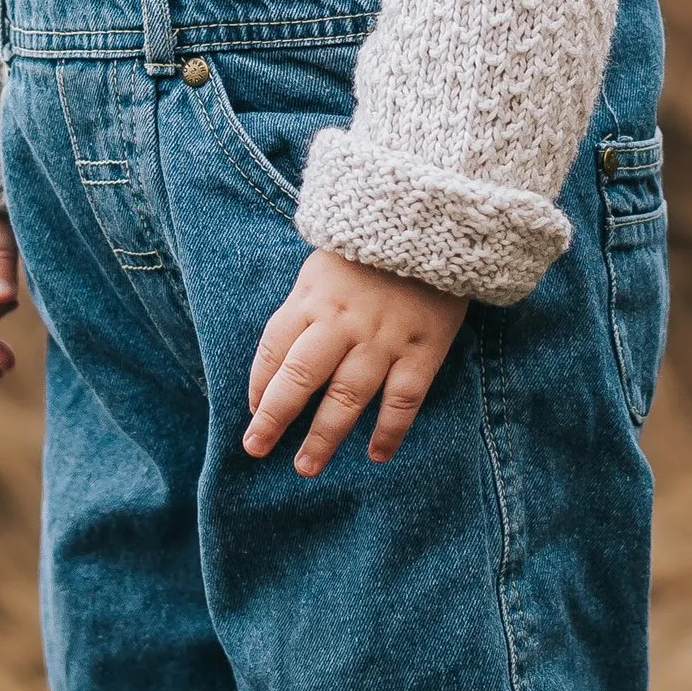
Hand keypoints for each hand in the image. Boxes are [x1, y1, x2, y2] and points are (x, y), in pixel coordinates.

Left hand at [245, 249, 468, 474]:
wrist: (437, 224)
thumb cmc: (372, 250)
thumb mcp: (324, 266)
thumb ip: (304, 309)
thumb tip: (281, 363)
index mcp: (312, 298)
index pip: (274, 350)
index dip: (259, 386)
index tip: (254, 413)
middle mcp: (342, 323)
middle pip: (300, 379)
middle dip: (274, 418)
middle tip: (257, 448)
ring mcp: (384, 340)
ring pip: (346, 398)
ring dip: (324, 437)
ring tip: (306, 466)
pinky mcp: (423, 350)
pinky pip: (403, 400)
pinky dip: (389, 431)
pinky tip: (376, 454)